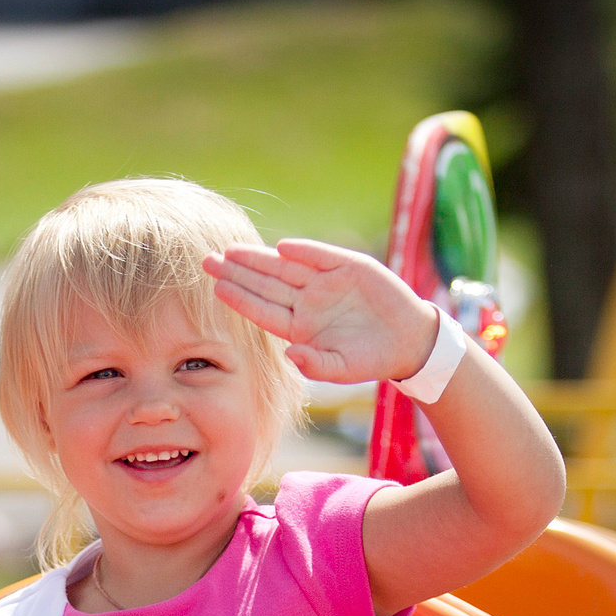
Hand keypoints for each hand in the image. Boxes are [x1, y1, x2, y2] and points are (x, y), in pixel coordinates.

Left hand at [201, 239, 441, 385]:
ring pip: (286, 268)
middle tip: (207, 260)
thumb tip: (290, 354)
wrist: (408, 340)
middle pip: (266, 285)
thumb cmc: (370, 358)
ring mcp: (326, 283)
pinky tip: (282, 247)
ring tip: (232, 250)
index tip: (216, 288)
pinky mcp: (349, 267)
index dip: (241, 299)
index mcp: (299, 328)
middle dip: (237, 272)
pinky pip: (321, 257)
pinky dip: (304, 251)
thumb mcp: (343, 368)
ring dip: (260, 259)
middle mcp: (307, 302)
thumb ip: (315, 365)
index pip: (263, 311)